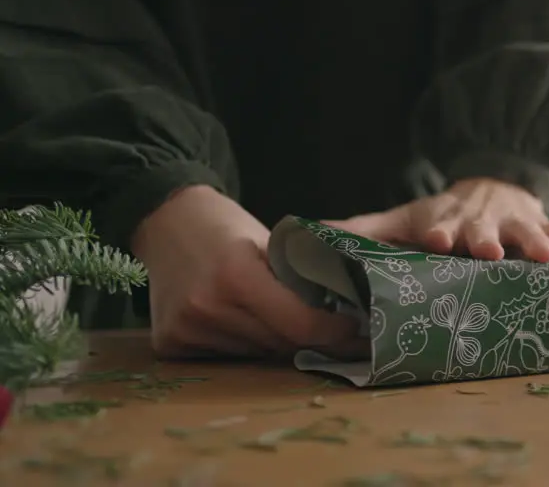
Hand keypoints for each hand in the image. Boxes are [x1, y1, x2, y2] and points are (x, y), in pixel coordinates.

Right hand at [131, 186, 362, 359]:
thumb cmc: (225, 227)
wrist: (165, 221)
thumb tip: (345, 312)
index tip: (355, 329)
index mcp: (236, 275)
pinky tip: (242, 321)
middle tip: (333, 330)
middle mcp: (207, 307)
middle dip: (310, 338)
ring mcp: (184, 329)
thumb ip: (300, 278)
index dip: (333, 332)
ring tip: (281, 319)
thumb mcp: (271, 242)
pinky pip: (226, 356)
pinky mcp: (168, 344)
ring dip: (276, 342)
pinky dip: (244, 344)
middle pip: (280, 344)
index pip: (300, 325)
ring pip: (256, 354)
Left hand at [327, 178, 548, 262]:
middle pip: (481, 230)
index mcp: (443, 220)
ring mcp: (510, 221)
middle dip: (485, 239)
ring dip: (532, 241)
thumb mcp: (398, 220)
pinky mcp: (537, 222)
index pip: (437, 225)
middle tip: (487, 252)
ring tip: (543, 256)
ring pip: (521, 230)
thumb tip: (297, 236)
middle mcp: (477, 219)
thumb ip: (357, 231)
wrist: (488, 184)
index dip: (437, 232)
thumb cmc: (439, 217)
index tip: (435, 241)